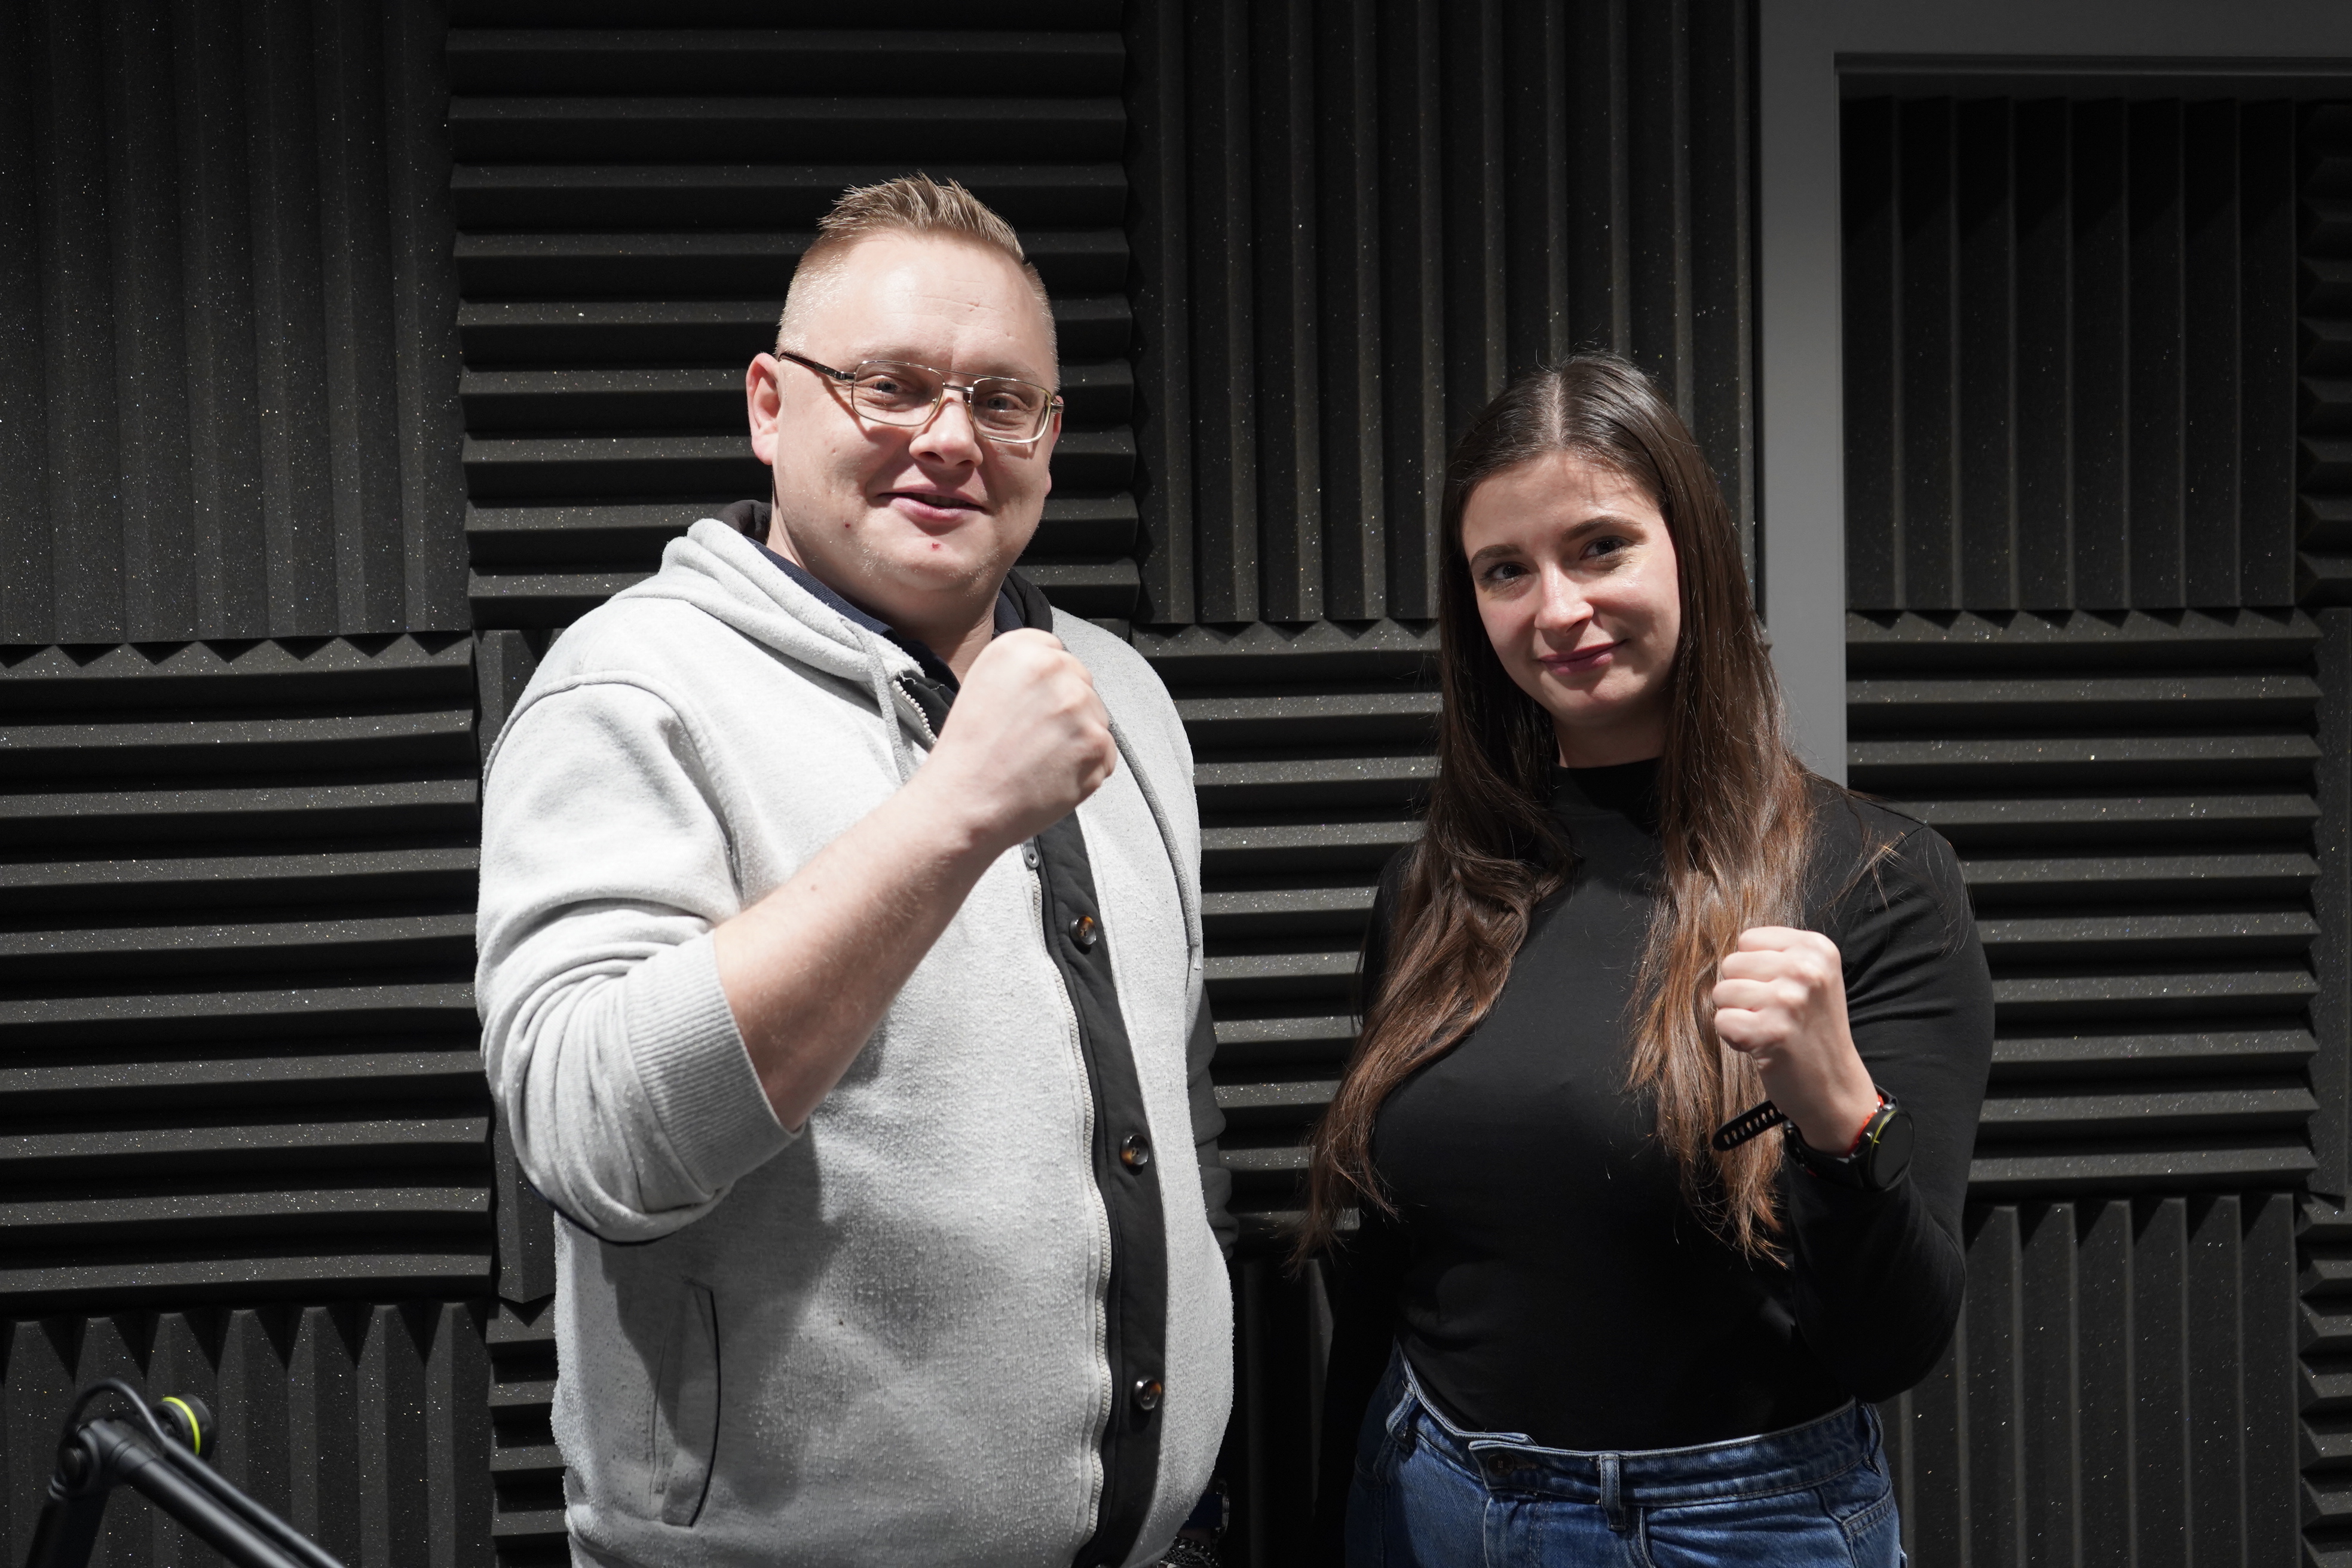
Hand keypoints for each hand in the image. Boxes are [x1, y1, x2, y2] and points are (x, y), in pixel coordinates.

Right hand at [917, 629, 1116, 853]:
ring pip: (1096, 717)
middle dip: (1066, 710)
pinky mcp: (1098, 742)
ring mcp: (1079, 705)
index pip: (1057, 653)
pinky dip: (1087, 767)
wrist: (964, 803)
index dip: (1048, 686)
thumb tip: (1057, 676)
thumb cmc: (967, 756)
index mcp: (1020, 648)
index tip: (1036, 705)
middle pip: (1081, 683)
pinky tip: (1054, 774)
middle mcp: (1053, 668)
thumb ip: (1023, 672)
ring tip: (1040, 759)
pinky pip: (1106, 752)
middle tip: (1035, 738)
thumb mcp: (981, 686)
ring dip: (1078, 738)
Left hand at [1710, 927, 1880, 1153]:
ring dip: (1737, 1014)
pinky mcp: (1771, 1031)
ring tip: (1768, 1028)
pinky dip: (1734, 1037)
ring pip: (1721, 992)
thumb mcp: (1812, 978)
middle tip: (1773, 1014)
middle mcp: (1806, 969)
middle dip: (1743, 991)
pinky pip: (1721, 1021)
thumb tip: (1726, 951)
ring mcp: (1789, 1000)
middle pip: (1731, 964)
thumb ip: (1774, 956)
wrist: (1835, 1086)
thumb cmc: (1812, 1030)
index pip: (1748, 940)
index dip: (1754, 969)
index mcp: (1816, 949)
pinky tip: (1762, 1045)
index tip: (1780, 991)